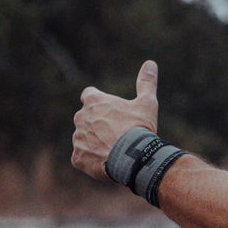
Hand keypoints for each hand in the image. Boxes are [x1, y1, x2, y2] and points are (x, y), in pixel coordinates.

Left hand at [71, 60, 158, 180]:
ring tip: (113, 151)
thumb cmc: (139, 129)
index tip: (110, 111)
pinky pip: (81, 158)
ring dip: (94, 143)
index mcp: (94, 101)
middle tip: (116, 135)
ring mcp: (77, 138)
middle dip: (97, 125)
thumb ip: (146, 83)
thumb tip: (150, 63)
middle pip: (86, 119)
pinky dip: (90, 160)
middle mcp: (80, 117)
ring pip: (84, 139)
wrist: (133, 158)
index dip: (100, 103)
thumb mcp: (147, 104)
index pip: (89, 95)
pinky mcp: (77, 157)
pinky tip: (105, 163)